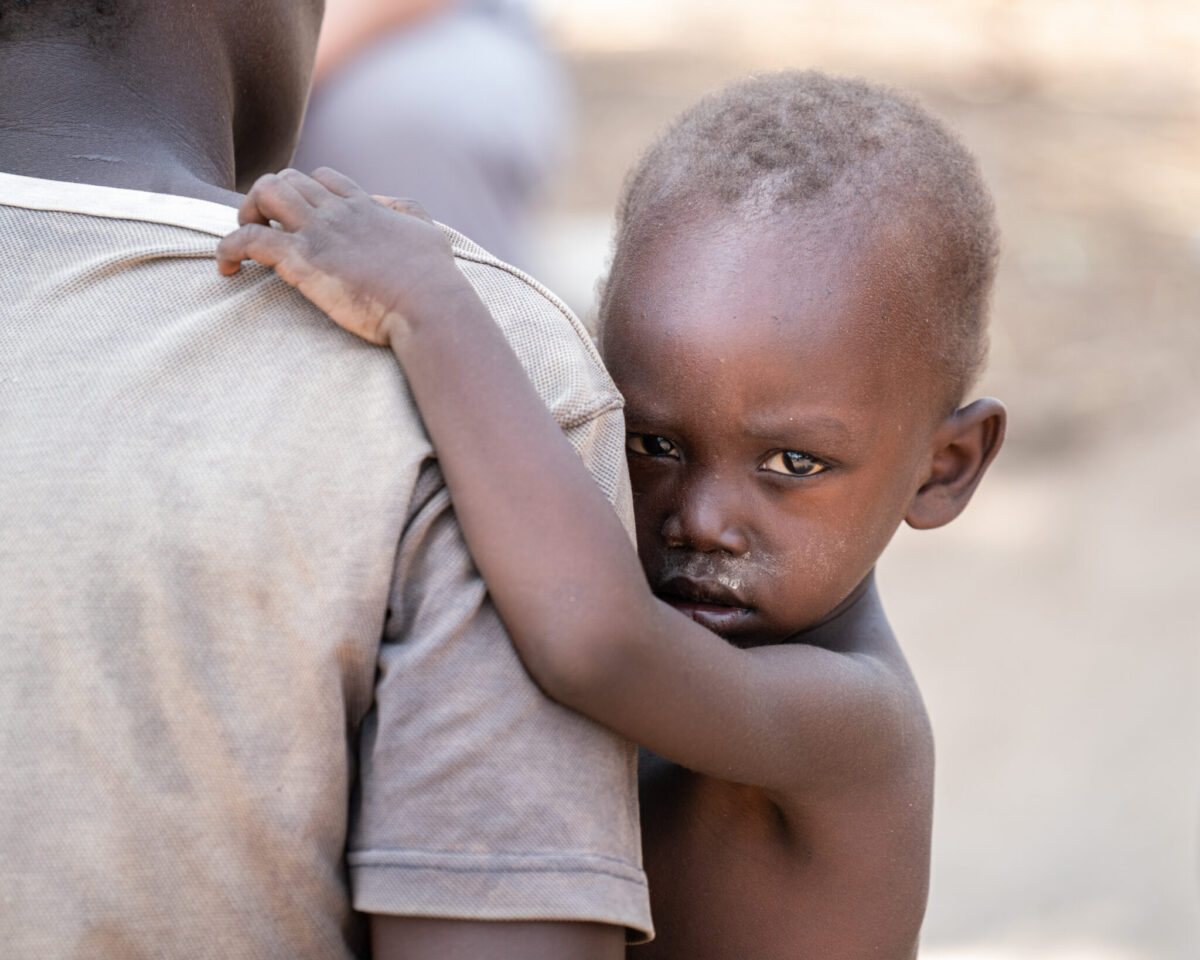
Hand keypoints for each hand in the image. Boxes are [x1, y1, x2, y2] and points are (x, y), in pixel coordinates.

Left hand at [217, 167, 474, 346]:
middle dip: (266, 200)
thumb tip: (386, 202)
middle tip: (264, 232)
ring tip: (243, 244)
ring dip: (245, 214)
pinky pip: (248, 239)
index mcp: (365, 207)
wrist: (429, 306)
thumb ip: (408, 211)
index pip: (323, 177)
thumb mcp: (430, 233)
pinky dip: (229, 248)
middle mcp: (337, 212)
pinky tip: (227, 267)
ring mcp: (318, 233)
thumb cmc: (435, 280)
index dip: (305, 191)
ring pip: (263, 194)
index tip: (301, 219)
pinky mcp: (302, 260)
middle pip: (286, 179)